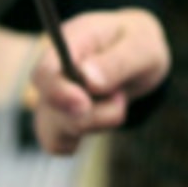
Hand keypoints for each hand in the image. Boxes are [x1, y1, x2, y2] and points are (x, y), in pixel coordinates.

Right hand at [28, 9, 170, 154]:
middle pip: (47, 105)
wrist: (139, 57)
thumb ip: (117, 61)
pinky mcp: (57, 119)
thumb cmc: (138, 45)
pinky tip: (103, 117)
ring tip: (117, 101)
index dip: (59, 93)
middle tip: (120, 98)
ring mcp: (51, 96)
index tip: (84, 105)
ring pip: (52, 130)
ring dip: (93, 125)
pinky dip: (84, 138)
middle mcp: (53, 71)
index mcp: (70, 42)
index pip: (45, 71)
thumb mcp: (142, 46)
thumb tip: (88, 78)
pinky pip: (58, 144)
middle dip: (89, 114)